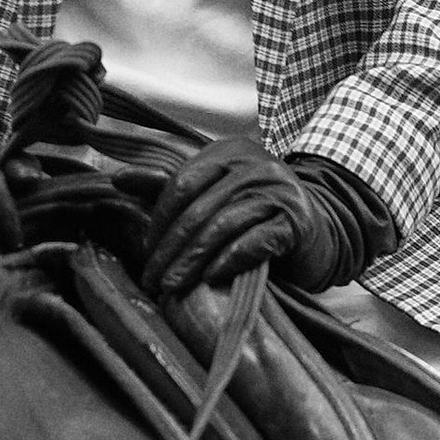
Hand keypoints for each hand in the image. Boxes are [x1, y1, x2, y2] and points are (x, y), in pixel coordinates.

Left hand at [139, 144, 395, 300]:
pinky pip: (253, 241)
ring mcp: (277, 191)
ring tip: (172, 286)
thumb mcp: (214, 195)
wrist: (322, 230)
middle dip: (170, 248)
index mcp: (229, 152)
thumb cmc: (259, 214)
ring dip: (192, 261)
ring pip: (222, 226)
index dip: (159, 220)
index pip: (181, 184)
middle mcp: (254, 166)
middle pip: (198, 209)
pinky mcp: (294, 221)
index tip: (145, 251)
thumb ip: (168, 186)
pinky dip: (227, 261)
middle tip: (152, 278)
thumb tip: (118, 179)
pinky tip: (210, 279)